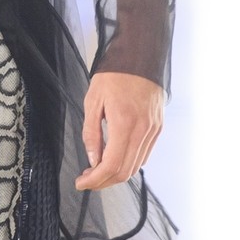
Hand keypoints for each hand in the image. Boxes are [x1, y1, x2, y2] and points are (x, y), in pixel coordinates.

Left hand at [75, 71, 164, 191]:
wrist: (141, 56)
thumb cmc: (115, 75)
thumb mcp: (93, 101)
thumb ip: (92, 133)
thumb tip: (93, 160)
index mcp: (124, 122)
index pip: (111, 165)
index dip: (95, 180)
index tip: (81, 182)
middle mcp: (143, 130)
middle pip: (125, 171)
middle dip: (103, 181)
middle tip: (87, 179)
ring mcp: (153, 130)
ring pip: (136, 166)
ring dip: (116, 174)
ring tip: (97, 170)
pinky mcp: (158, 128)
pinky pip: (144, 155)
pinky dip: (129, 163)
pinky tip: (114, 159)